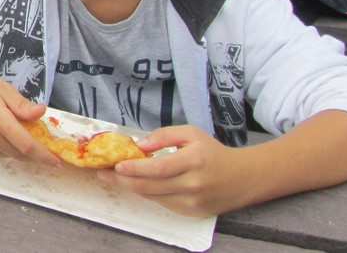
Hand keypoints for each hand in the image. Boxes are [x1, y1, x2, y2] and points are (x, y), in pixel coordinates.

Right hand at [0, 69, 61, 165]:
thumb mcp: (0, 87)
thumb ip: (21, 104)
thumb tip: (42, 113)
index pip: (27, 145)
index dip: (44, 156)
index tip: (57, 162)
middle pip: (20, 154)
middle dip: (34, 153)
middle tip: (42, 144)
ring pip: (7, 155)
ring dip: (17, 148)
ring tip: (11, 129)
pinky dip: (2, 148)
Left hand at [96, 124, 244, 215]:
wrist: (242, 178)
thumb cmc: (212, 152)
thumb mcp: (191, 133)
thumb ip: (164, 135)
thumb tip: (140, 144)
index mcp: (194, 160)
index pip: (158, 168)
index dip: (135, 168)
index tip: (116, 165)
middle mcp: (194, 183)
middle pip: (151, 186)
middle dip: (124, 181)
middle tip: (104, 173)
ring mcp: (193, 201)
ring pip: (154, 197)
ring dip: (132, 188)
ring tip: (115, 178)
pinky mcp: (192, 212)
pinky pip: (163, 203)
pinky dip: (148, 194)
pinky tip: (138, 185)